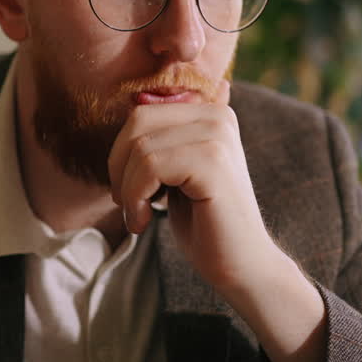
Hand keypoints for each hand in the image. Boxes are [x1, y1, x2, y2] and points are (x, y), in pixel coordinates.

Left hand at [106, 79, 286, 293]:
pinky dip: (136, 198)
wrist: (242, 264)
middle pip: (138, 123)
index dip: (122, 153)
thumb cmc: (205, 223)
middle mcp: (218, 117)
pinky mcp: (213, 162)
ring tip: (138, 217)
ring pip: (140, 148)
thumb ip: (163, 138)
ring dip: (128, 189)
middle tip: (126, 203)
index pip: (142, 113)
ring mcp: (218, 136)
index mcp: (211, 113)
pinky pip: (150, 166)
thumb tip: (138, 96)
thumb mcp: (176, 172)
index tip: (129, 191)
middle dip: (119, 166)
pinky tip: (145, 221)